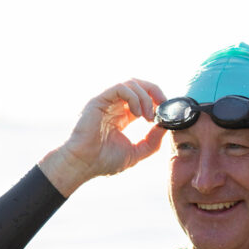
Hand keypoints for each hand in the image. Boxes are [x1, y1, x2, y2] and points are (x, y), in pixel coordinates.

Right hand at [40, 79, 167, 196]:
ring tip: (148, 116)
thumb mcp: (135, 153)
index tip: (165, 112)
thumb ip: (151, 141)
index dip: (156, 100)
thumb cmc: (103, 161)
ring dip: (145, 97)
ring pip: (131, 83)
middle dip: (154, 91)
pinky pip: (120, 87)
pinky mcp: (98, 100)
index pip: (142, 97)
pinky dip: (133, 97)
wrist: (82, 164)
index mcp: (122, 115)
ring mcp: (106, 101)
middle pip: (138, 85)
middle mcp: (114, 105)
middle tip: (163, 106)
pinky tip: (137, 114)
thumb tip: (165, 127)